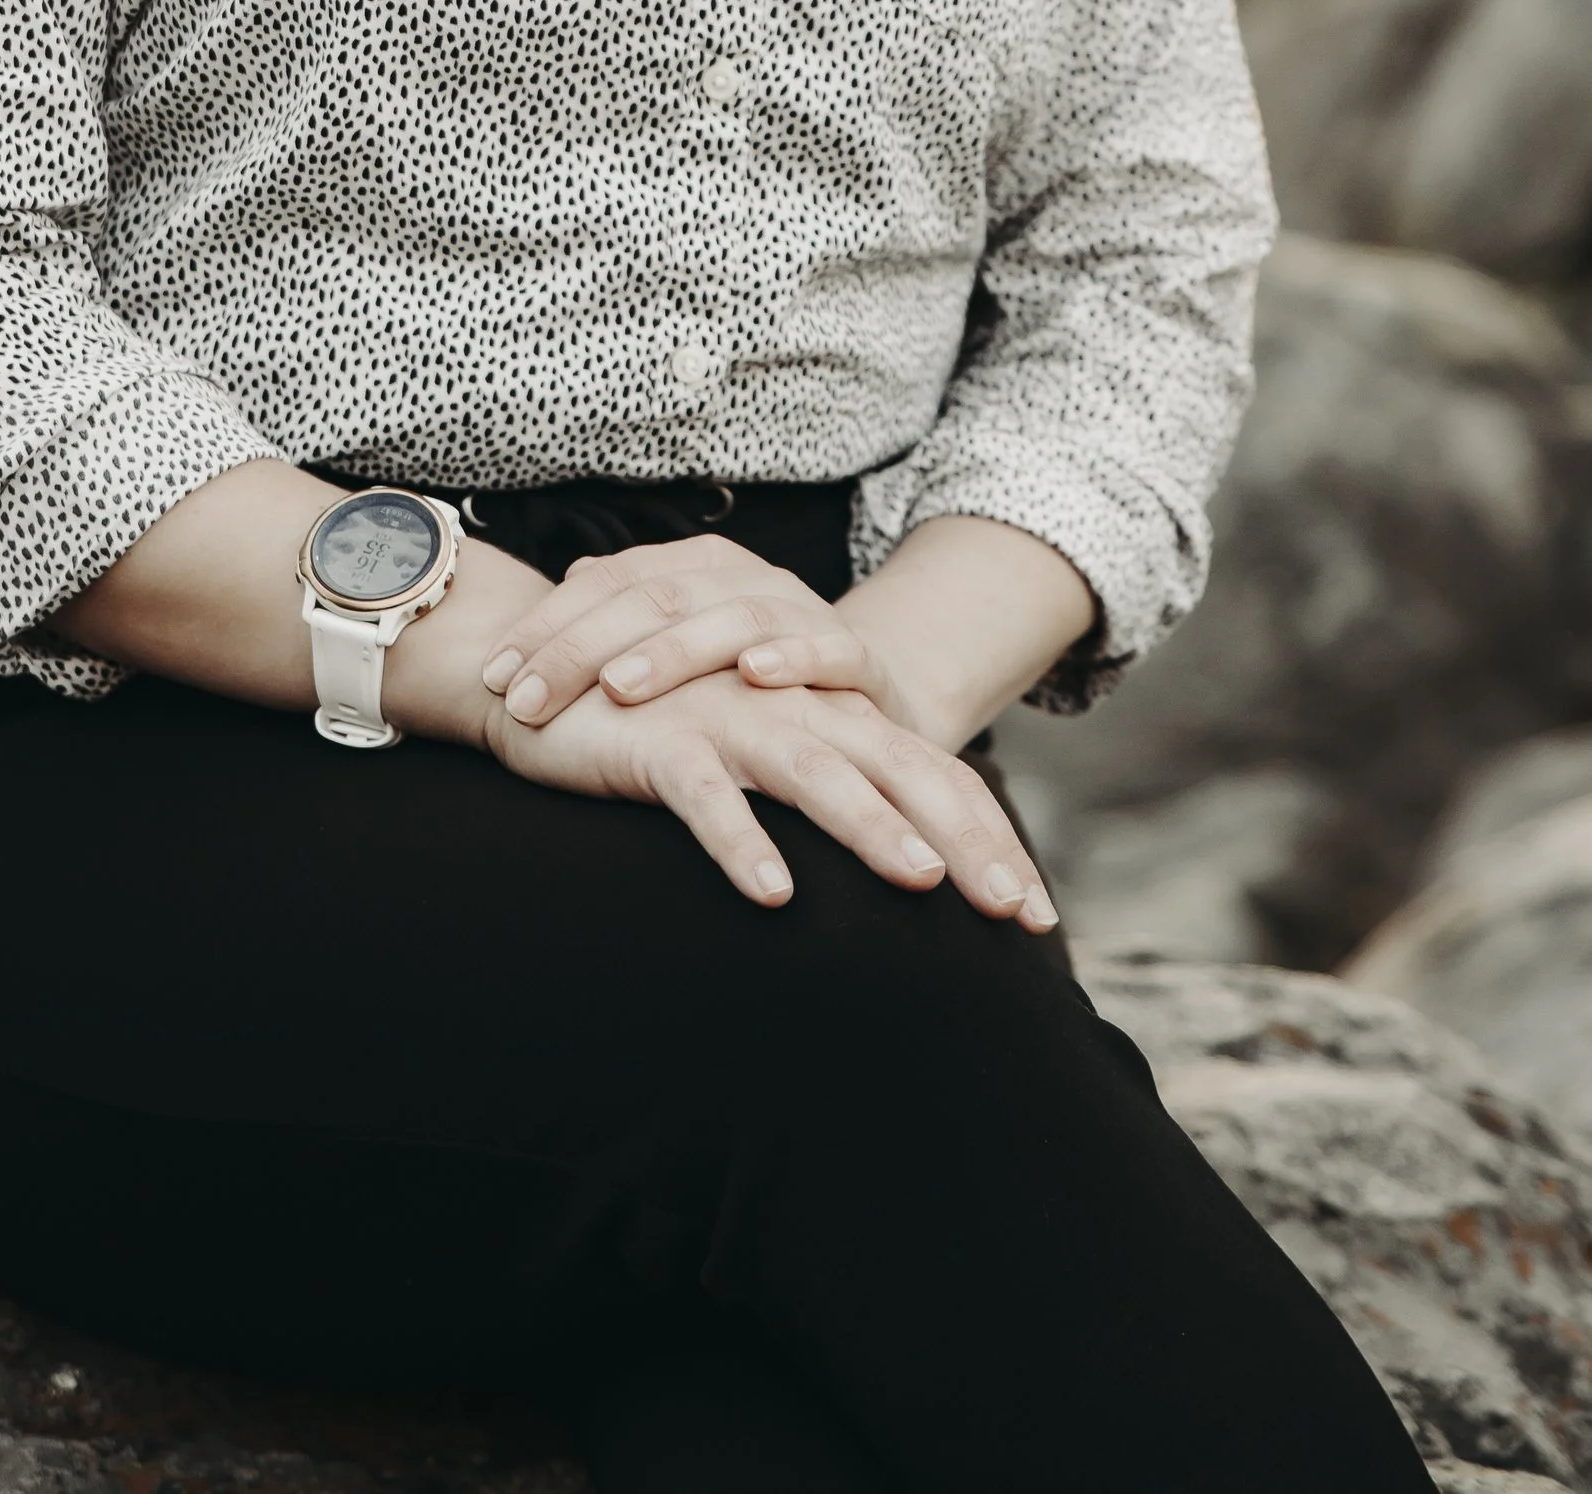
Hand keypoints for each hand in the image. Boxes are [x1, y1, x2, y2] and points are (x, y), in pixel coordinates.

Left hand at [480, 533, 906, 730]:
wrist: (868, 689)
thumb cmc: (751, 675)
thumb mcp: (685, 645)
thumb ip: (624, 618)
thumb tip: (560, 594)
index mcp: (696, 567)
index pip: (609, 581)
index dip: (548, 626)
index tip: (493, 677)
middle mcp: (746, 578)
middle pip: (656, 598)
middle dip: (583, 649)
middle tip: (528, 699)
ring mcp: (802, 612)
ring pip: (733, 617)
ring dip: (674, 652)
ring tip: (620, 687)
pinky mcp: (854, 656)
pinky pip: (825, 648)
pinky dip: (791, 655)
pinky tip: (754, 673)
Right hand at [486, 664, 1060, 927]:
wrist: (553, 673)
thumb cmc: (670, 728)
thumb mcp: (762, 757)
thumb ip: (827, 792)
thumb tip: (906, 869)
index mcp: (831, 718)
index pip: (932, 773)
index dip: (989, 838)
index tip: (1038, 918)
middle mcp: (796, 712)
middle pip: (900, 770)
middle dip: (964, 838)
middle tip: (1015, 909)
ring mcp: (730, 720)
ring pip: (815, 772)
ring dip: (870, 826)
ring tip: (922, 880)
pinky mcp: (660, 741)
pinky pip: (707, 794)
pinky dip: (741, 840)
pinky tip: (775, 891)